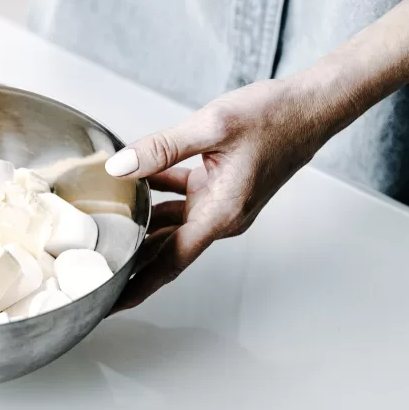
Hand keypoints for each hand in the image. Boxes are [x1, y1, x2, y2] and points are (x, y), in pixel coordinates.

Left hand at [106, 77, 334, 309]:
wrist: (313, 106)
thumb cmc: (276, 116)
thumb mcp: (212, 126)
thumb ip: (161, 148)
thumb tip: (121, 166)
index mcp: (220, 214)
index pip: (169, 262)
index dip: (137, 285)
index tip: (112, 304)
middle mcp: (221, 217)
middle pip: (164, 247)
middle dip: (131, 258)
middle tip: (95, 266)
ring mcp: (222, 204)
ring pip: (170, 222)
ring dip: (140, 222)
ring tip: (103, 224)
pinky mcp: (221, 187)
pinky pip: (181, 199)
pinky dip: (157, 192)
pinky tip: (134, 179)